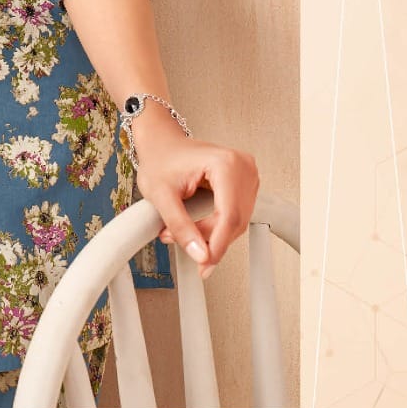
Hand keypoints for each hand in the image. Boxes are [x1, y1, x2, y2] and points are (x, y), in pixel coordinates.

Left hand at [135, 136, 258, 281]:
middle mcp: (243, 166)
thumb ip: (180, 226)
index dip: (217, 245)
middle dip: (211, 241)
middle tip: (186, 249)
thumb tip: (200, 255)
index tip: (204, 266)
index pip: (229, 216)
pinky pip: (237, 214)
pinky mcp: (244, 181)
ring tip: (186, 235)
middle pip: (235, 220)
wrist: (161, 142)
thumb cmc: (159, 159)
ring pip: (238, 221)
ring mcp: (247, 173)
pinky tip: (200, 229)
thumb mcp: (161, 195)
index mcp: (226, 163)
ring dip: (214, 235)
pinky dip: (219, 226)